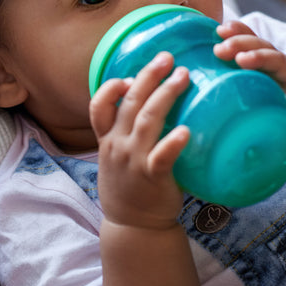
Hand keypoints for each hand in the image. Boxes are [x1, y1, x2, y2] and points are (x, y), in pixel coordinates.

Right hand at [89, 52, 189, 229]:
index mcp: (107, 141)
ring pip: (147, 120)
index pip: (98, 106)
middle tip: (167, 57)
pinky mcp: (152, 177)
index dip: (110, 87)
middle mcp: (117, 146)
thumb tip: (152, 106)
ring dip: (165, 95)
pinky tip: (186, 130)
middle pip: (129, 103)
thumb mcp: (117, 160)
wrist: (134, 228)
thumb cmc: (131, 189)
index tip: (128, 75)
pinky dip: (173, 142)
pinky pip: (162, 156)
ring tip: (182, 76)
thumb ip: (126, 135)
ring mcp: (133, 161)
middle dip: (148, 76)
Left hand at [214, 20, 285, 141]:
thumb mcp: (265, 78)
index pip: (252, 41)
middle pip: (263, 48)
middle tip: (220, 48)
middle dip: (241, 44)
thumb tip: (208, 67)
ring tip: (243, 58)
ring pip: (282, 65)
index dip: (237, 32)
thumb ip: (242, 71)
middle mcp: (282, 65)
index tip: (219, 30)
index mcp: (268, 60)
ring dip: (262, 59)